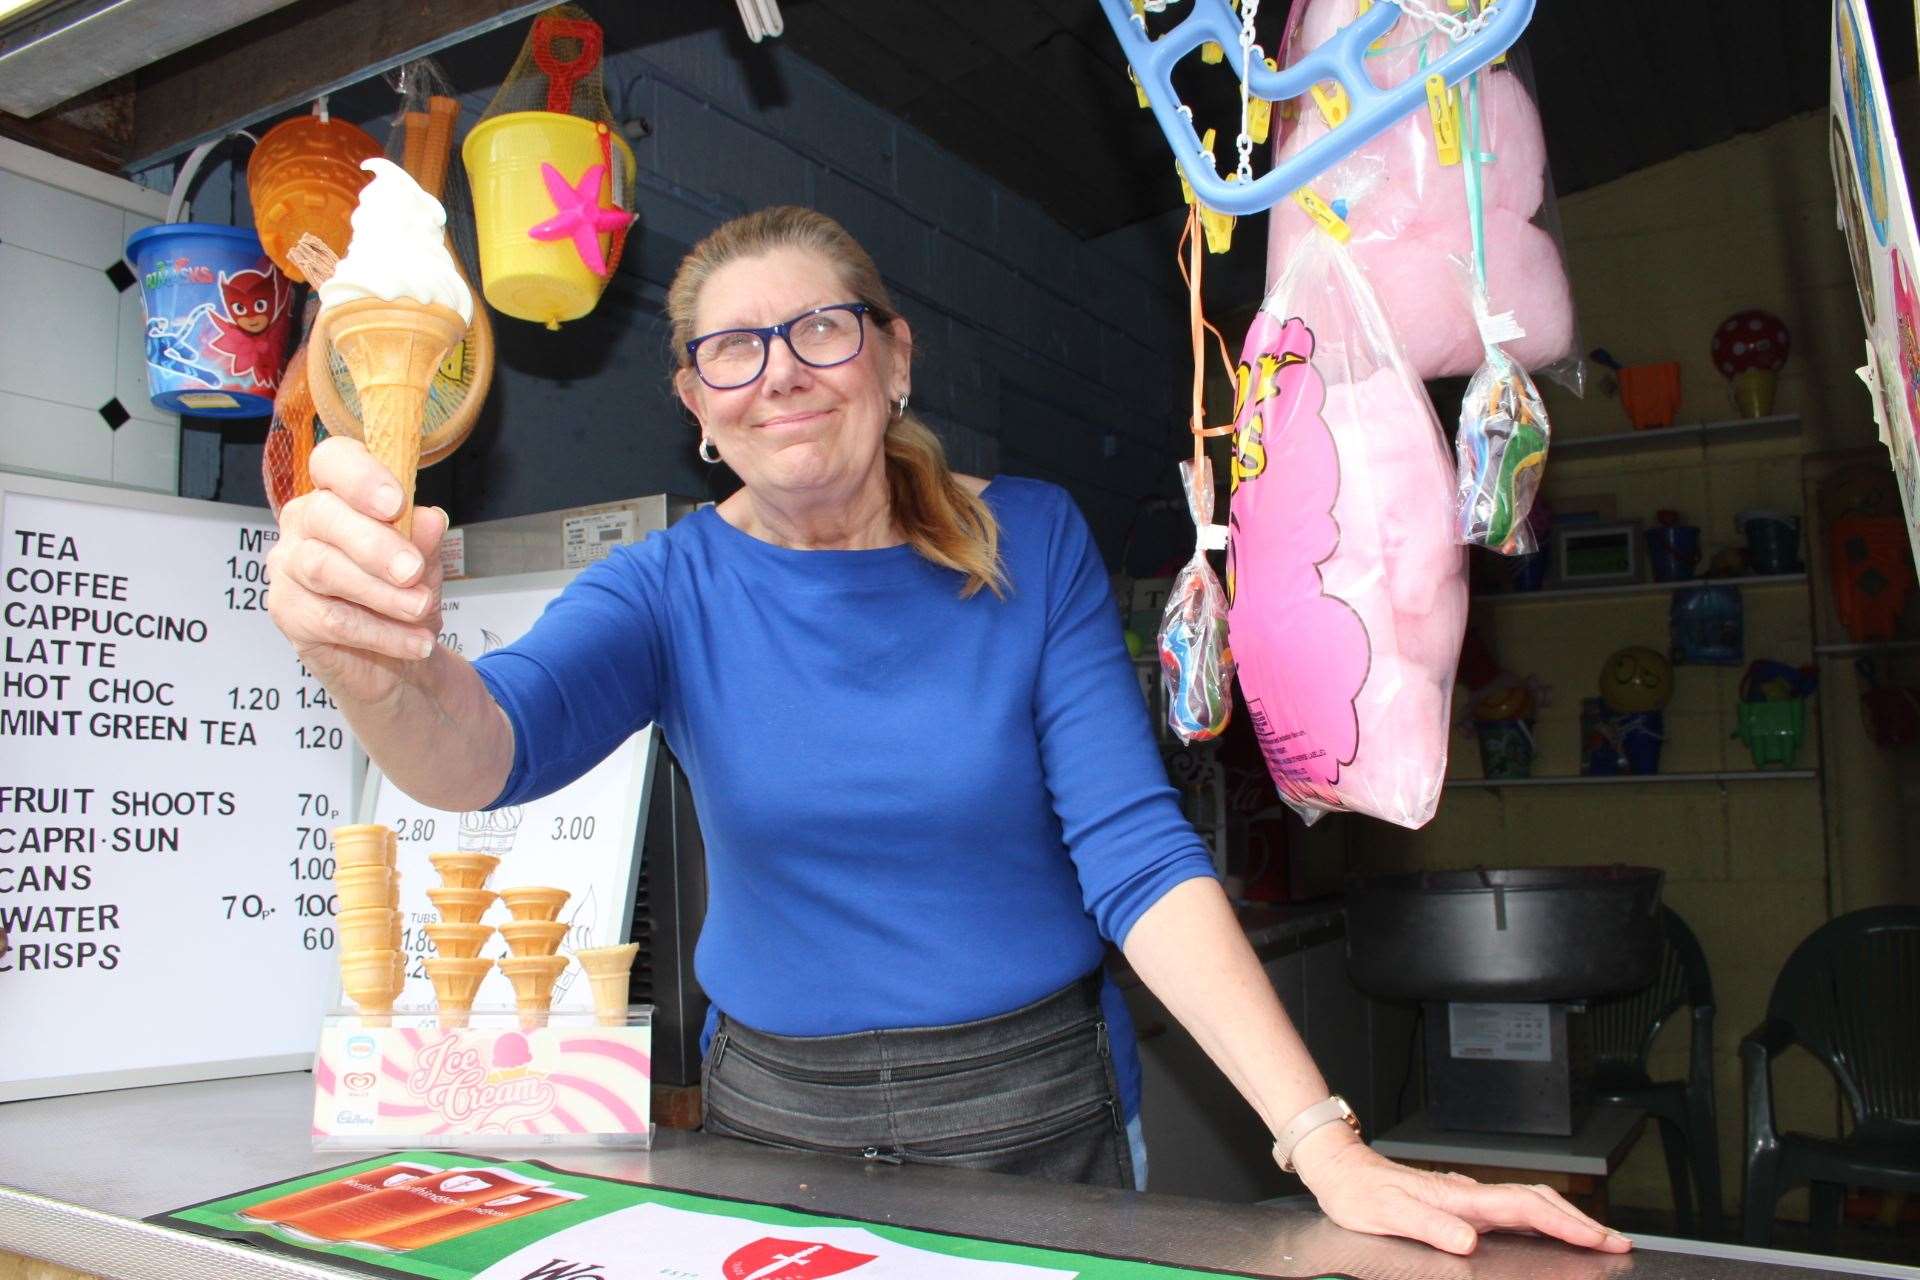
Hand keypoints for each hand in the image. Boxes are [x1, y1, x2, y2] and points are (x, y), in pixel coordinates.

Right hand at [265, 437, 445, 705]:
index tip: (396, 505)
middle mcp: (305, 522)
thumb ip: (423, 540)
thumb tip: (429, 519)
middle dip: (374, 544)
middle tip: (413, 571)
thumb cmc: (402, 592)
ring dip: (380, 593)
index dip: (360, 477)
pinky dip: (381, 632)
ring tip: (421, 609)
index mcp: (340, 494)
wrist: (393, 656)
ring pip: (322, 569)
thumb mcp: (425, 562)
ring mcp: (289, 566)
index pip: (333, 462)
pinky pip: (330, 619)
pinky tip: (416, 642)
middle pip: (323, 516)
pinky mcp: (287, 611)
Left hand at [1291, 1126, 1631, 1255]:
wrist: (1340, 1170)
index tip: (1599, 1239)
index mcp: (1459, 1197)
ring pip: (1529, 1202)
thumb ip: (1428, 1226)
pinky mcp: (1460, 1202)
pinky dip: (1542, 1218)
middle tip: (1617, 1242)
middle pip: (1538, 1201)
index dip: (1564, 1224)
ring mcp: (1467, 1196)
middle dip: (1580, 1222)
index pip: (1524, 1208)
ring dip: (1566, 1218)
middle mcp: (1468, 1194)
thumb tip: (1466, 1240)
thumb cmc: (1360, 1194)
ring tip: (1597, 1237)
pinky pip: (1513, 1208)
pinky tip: (1548, 1229)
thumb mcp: (1388, 1215)